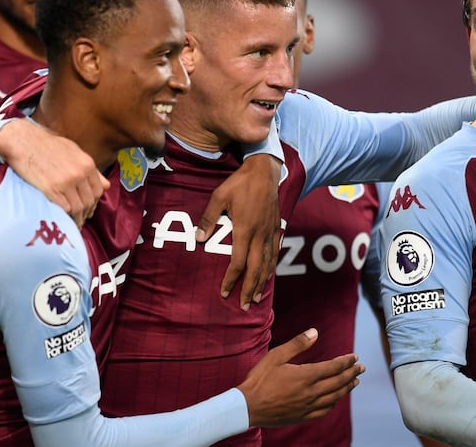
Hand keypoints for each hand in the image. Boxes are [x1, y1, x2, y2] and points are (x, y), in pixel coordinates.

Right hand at [0, 119, 107, 226]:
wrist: (23, 141)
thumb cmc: (46, 144)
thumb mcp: (74, 150)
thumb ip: (90, 169)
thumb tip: (106, 184)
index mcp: (87, 164)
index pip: (99, 190)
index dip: (95, 202)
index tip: (89, 208)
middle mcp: (80, 173)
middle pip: (90, 201)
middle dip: (86, 212)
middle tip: (81, 218)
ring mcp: (66, 182)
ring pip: (79, 208)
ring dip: (77, 218)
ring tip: (73, 222)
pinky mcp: (52, 189)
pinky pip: (65, 209)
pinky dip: (66, 217)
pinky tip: (63, 219)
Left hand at [196, 154, 280, 309]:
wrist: (264, 171)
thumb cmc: (239, 183)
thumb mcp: (219, 196)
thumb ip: (209, 218)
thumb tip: (199, 238)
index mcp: (244, 229)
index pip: (238, 262)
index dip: (231, 279)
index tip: (225, 292)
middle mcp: (259, 235)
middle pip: (255, 268)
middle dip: (249, 288)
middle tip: (244, 305)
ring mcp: (270, 232)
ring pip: (267, 263)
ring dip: (261, 282)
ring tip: (256, 297)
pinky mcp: (276, 228)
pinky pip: (274, 252)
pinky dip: (271, 267)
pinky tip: (268, 275)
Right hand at [237, 328, 363, 426]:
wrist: (248, 406)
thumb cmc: (260, 379)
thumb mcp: (276, 356)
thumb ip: (297, 344)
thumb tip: (315, 332)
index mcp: (306, 376)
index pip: (333, 367)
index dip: (346, 362)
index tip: (355, 357)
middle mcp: (311, 392)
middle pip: (338, 382)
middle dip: (351, 373)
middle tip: (361, 368)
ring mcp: (308, 406)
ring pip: (334, 397)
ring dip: (346, 388)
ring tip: (354, 382)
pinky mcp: (303, 416)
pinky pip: (325, 411)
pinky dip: (334, 403)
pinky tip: (336, 400)